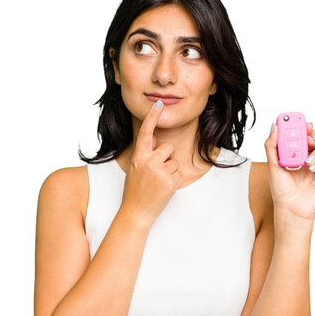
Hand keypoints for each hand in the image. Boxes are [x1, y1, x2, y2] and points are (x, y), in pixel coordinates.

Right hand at [120, 101, 182, 224]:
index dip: (152, 116)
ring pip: (175, 161)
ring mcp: (159, 172)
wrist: (136, 212)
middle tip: (157, 173)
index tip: (158, 103)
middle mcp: (148, 162)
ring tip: (159, 182)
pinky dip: (175, 180)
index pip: (145, 132)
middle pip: (168, 148)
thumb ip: (145, 153)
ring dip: (171, 170)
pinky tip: (165, 188)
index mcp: (138, 156)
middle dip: (167, 158)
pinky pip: (179, 173)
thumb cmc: (135, 189)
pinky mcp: (170, 182)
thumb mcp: (135, 168)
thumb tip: (153, 138)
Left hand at [264, 122, 314, 221]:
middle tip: (307, 140)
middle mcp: (314, 156)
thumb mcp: (272, 163)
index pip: (309, 133)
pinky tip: (311, 168)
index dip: (307, 126)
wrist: (289, 208)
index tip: (302, 124)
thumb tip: (275, 125)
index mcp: (302, 152)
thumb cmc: (282, 188)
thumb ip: (272, 145)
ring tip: (306, 159)